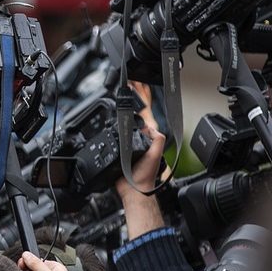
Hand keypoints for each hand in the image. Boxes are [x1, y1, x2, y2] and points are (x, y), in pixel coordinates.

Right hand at [115, 81, 167, 198]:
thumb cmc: (144, 176)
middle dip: (135, 95)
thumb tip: (151, 128)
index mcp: (149, 135)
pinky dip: (117, 118)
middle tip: (131, 81)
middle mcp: (141, 136)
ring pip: (128, 118)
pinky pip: (119, 128)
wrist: (133, 189)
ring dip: (127, 104)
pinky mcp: (121, 147)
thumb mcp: (155, 156)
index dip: (142, 97)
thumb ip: (156, 140)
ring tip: (126, 91)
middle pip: (137, 111)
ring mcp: (131, 140)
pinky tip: (115, 112)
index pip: (145, 112)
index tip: (136, 84)